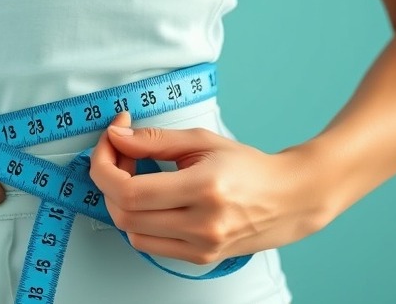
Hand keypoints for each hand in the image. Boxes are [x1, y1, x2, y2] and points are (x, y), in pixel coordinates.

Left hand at [89, 112, 325, 264]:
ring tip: (136, 177)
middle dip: (109, 179)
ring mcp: (202, 247)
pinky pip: (149, 244)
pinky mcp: (200, 258)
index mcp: (205, 189)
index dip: (105, 166)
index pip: (129, 190)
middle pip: (123, 213)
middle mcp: (203, 224)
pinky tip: (150, 200)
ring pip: (130, 232)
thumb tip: (116, 138)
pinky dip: (138, 221)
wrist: (290, 198)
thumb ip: (153, 140)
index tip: (109, 142)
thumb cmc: (249, 167)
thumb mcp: (201, 141)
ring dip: (120, 202)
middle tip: (122, 154)